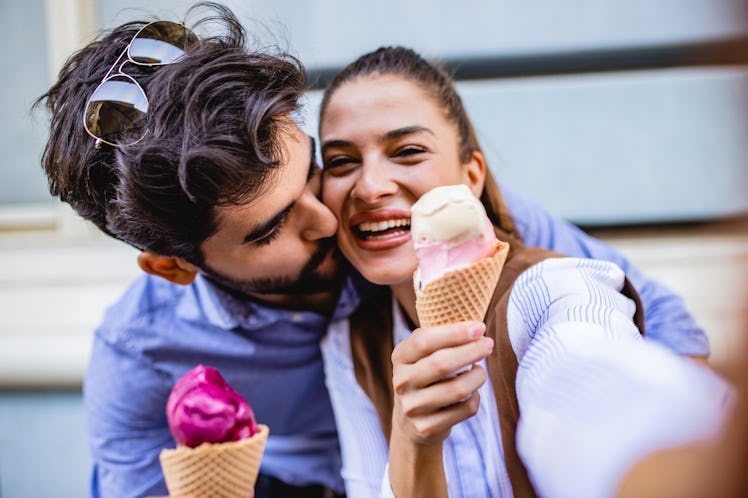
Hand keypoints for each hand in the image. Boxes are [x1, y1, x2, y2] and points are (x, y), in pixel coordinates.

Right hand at [391, 321, 493, 445]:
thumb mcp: (423, 354)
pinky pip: (465, 409)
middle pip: (442, 363)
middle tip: (488, 344)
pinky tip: (471, 394)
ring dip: (477, 377)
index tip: (479, 328)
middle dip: (471, 351)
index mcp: (400, 357)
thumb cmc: (426, 375)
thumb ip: (442, 338)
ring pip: (458, 389)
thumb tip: (476, 329)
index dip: (454, 333)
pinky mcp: (427, 428)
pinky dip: (475, 398)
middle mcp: (402, 382)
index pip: (424, 341)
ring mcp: (412, 407)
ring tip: (480, 371)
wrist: (410, 421)